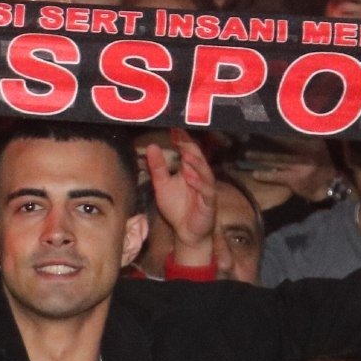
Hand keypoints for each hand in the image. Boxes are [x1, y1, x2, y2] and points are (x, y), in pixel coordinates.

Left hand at [144, 129, 215, 256]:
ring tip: (187, 154)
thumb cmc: (177, 208)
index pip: (188, 151)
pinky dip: (199, 184)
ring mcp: (206, 189)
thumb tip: (152, 146)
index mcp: (190, 170)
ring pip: (205, 173)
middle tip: (180, 135)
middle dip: (190, 146)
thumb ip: (157, 168)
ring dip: (196, 163)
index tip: (173, 127)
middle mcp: (200, 177)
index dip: (182, 140)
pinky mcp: (209, 203)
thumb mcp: (162, 186)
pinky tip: (190, 177)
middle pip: (198, 158)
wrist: (186, 233)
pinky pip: (207, 191)